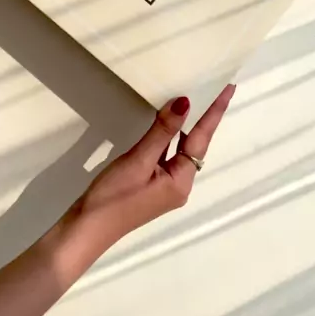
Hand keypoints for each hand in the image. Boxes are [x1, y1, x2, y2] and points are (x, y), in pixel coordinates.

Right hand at [78, 84, 235, 245]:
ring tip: (198, 98)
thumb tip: (185, 103)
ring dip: (188, 125)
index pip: (202, 138)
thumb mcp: (138, 160)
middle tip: (216, 87)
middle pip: (196, 144)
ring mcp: (165, 186)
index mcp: (181, 181)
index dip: (214, 112)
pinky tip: (168, 121)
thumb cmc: (113, 196)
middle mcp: (179, 184)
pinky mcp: (151, 184)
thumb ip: (162, 131)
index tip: (228, 88)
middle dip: (205, 117)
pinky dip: (170, 136)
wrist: (86, 228)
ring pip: (181, 149)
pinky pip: (167, 154)